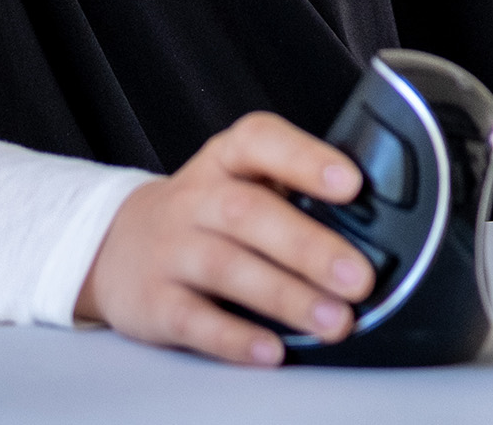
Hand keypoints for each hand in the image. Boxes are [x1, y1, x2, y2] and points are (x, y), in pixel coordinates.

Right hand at [73, 111, 372, 365]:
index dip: (304, 158)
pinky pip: (193, 318)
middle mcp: (195, 199)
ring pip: (225, 266)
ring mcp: (170, 249)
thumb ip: (294, 197)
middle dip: (308, 246)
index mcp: (225, 162)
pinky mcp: (154, 301)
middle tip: (359, 278)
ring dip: (285, 296)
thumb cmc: (204, 216)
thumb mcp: (239, 185)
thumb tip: (376, 230)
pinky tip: (271, 351)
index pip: (259, 141)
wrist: (116, 245)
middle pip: (247, 213)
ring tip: (335, 322)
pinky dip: (234, 337)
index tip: (350, 183)